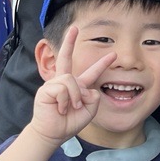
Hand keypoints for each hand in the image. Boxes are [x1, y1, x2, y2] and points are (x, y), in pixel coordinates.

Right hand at [28, 26, 115, 145]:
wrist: (54, 133)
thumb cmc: (70, 122)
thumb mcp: (89, 109)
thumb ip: (93, 96)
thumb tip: (85, 87)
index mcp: (77, 86)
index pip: (92, 72)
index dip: (102, 63)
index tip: (113, 54)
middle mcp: (64, 81)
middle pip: (66, 57)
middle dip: (68, 41)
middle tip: (74, 28)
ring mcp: (54, 84)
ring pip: (72, 80)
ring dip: (75, 97)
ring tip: (71, 107)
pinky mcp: (46, 89)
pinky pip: (63, 88)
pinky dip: (66, 100)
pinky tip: (61, 108)